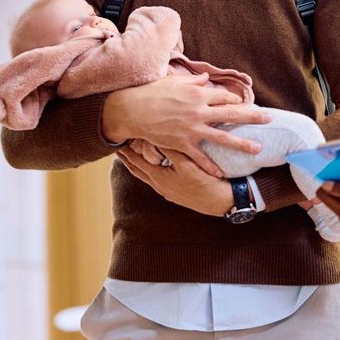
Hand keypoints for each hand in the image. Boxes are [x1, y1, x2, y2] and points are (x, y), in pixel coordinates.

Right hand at [102, 73, 270, 176]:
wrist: (132, 109)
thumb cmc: (151, 92)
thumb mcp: (174, 81)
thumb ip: (193, 80)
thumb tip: (205, 79)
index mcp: (198, 93)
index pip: (224, 96)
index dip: (237, 100)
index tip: (246, 104)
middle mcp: (199, 110)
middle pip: (232, 114)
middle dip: (252, 117)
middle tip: (269, 119)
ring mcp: (192, 128)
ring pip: (222, 138)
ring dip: (242, 144)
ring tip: (258, 149)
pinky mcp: (182, 143)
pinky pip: (200, 157)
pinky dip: (211, 166)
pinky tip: (222, 174)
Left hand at [116, 147, 233, 216]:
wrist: (221, 202)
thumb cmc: (205, 182)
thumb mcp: (187, 164)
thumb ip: (171, 150)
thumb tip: (156, 137)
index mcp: (159, 178)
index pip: (137, 162)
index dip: (127, 152)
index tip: (118, 143)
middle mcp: (160, 186)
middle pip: (139, 171)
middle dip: (129, 160)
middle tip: (120, 150)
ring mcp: (168, 192)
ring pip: (148, 177)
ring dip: (139, 166)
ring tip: (133, 158)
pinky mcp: (177, 194)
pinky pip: (158, 180)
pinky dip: (151, 171)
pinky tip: (156, 168)